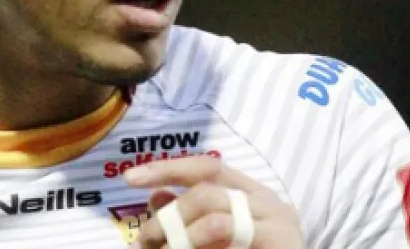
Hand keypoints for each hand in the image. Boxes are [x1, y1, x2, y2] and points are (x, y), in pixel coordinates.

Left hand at [123, 156, 303, 248]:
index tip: (130, 178)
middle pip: (206, 194)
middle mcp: (268, 204)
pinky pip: (228, 246)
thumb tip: (155, 196)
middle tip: (143, 240)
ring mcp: (277, 228)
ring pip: (214, 223)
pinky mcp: (279, 247)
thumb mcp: (223, 232)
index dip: (167, 168)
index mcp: (254, 192)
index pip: (207, 168)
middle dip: (168, 217)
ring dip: (179, 239)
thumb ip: (191, 215)